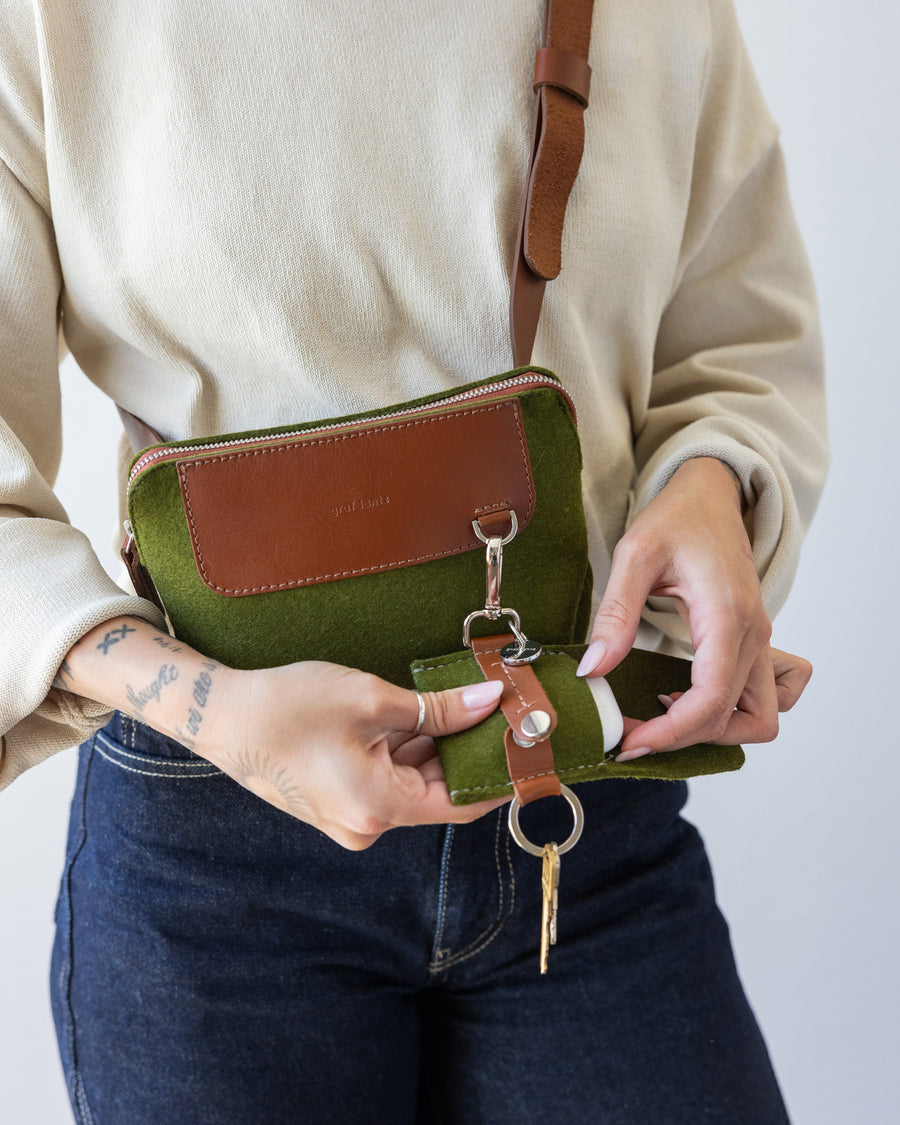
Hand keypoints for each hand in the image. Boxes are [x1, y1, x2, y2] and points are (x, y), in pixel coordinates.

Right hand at [204, 662, 508, 848]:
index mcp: (378, 808)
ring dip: (437, 749)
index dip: (500, 777)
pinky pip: (388, 782)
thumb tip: (490, 700)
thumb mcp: (371, 699)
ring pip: (413, 785)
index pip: (463, 804)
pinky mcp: (337, 804)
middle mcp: (366, 826)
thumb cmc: (288, 706)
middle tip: (499, 712)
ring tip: (462, 706)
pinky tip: (420, 717)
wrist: (222, 715)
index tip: (529, 749)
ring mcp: (349, 819)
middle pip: (438, 793)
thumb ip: (438, 708)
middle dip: (468, 753)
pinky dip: (407, 753)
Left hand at [576, 458, 811, 758]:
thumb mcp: (634, 555)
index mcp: (727, 616)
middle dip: (685, 737)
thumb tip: (594, 670)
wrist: (711, 493)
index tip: (630, 741)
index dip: (672, 732)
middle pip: (737, 718)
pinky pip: (760, 697)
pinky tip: (685, 699)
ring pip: (761, 716)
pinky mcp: (754, 642)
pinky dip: (732, 713)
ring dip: (716, 730)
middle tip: (634, 731)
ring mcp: (759, 640)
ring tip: (662, 719)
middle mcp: (754, 634)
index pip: (711, 699)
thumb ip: (616, 614)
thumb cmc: (678, 517)